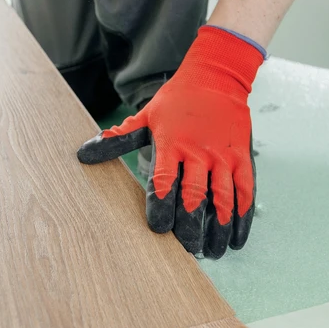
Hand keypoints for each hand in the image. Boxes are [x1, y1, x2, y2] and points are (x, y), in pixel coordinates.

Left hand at [77, 26, 263, 258]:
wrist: (216, 76)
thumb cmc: (177, 99)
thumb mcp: (146, 116)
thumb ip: (117, 139)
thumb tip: (83, 153)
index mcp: (172, 144)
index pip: (164, 182)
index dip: (161, 208)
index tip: (158, 230)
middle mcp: (198, 152)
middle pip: (194, 196)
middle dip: (190, 226)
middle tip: (187, 249)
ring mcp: (223, 156)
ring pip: (222, 198)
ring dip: (218, 228)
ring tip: (213, 251)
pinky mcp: (243, 157)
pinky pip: (245, 192)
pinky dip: (243, 217)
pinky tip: (237, 238)